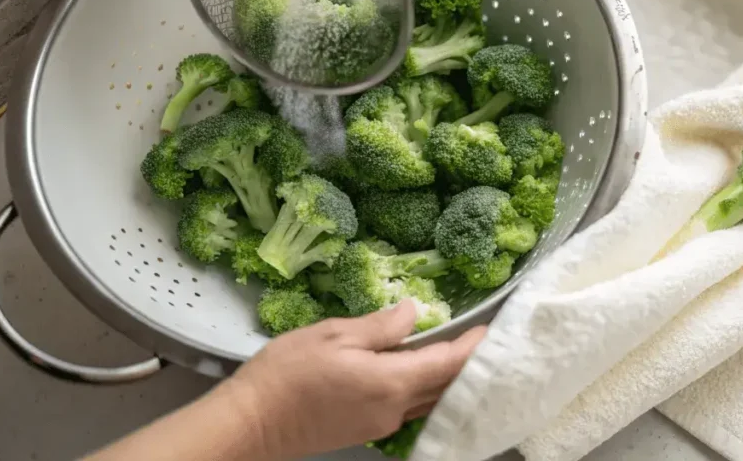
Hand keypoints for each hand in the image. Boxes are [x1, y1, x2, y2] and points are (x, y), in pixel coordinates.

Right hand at [220, 301, 485, 459]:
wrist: (252, 422)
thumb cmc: (288, 372)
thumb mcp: (334, 334)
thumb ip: (380, 326)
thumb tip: (414, 312)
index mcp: (391, 383)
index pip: (447, 364)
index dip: (473, 347)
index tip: (491, 329)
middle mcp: (395, 410)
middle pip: (444, 387)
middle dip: (466, 364)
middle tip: (483, 339)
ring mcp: (382, 424)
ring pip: (428, 400)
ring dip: (447, 378)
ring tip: (459, 351)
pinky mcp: (367, 430)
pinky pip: (409, 407)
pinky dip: (424, 388)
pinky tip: (422, 372)